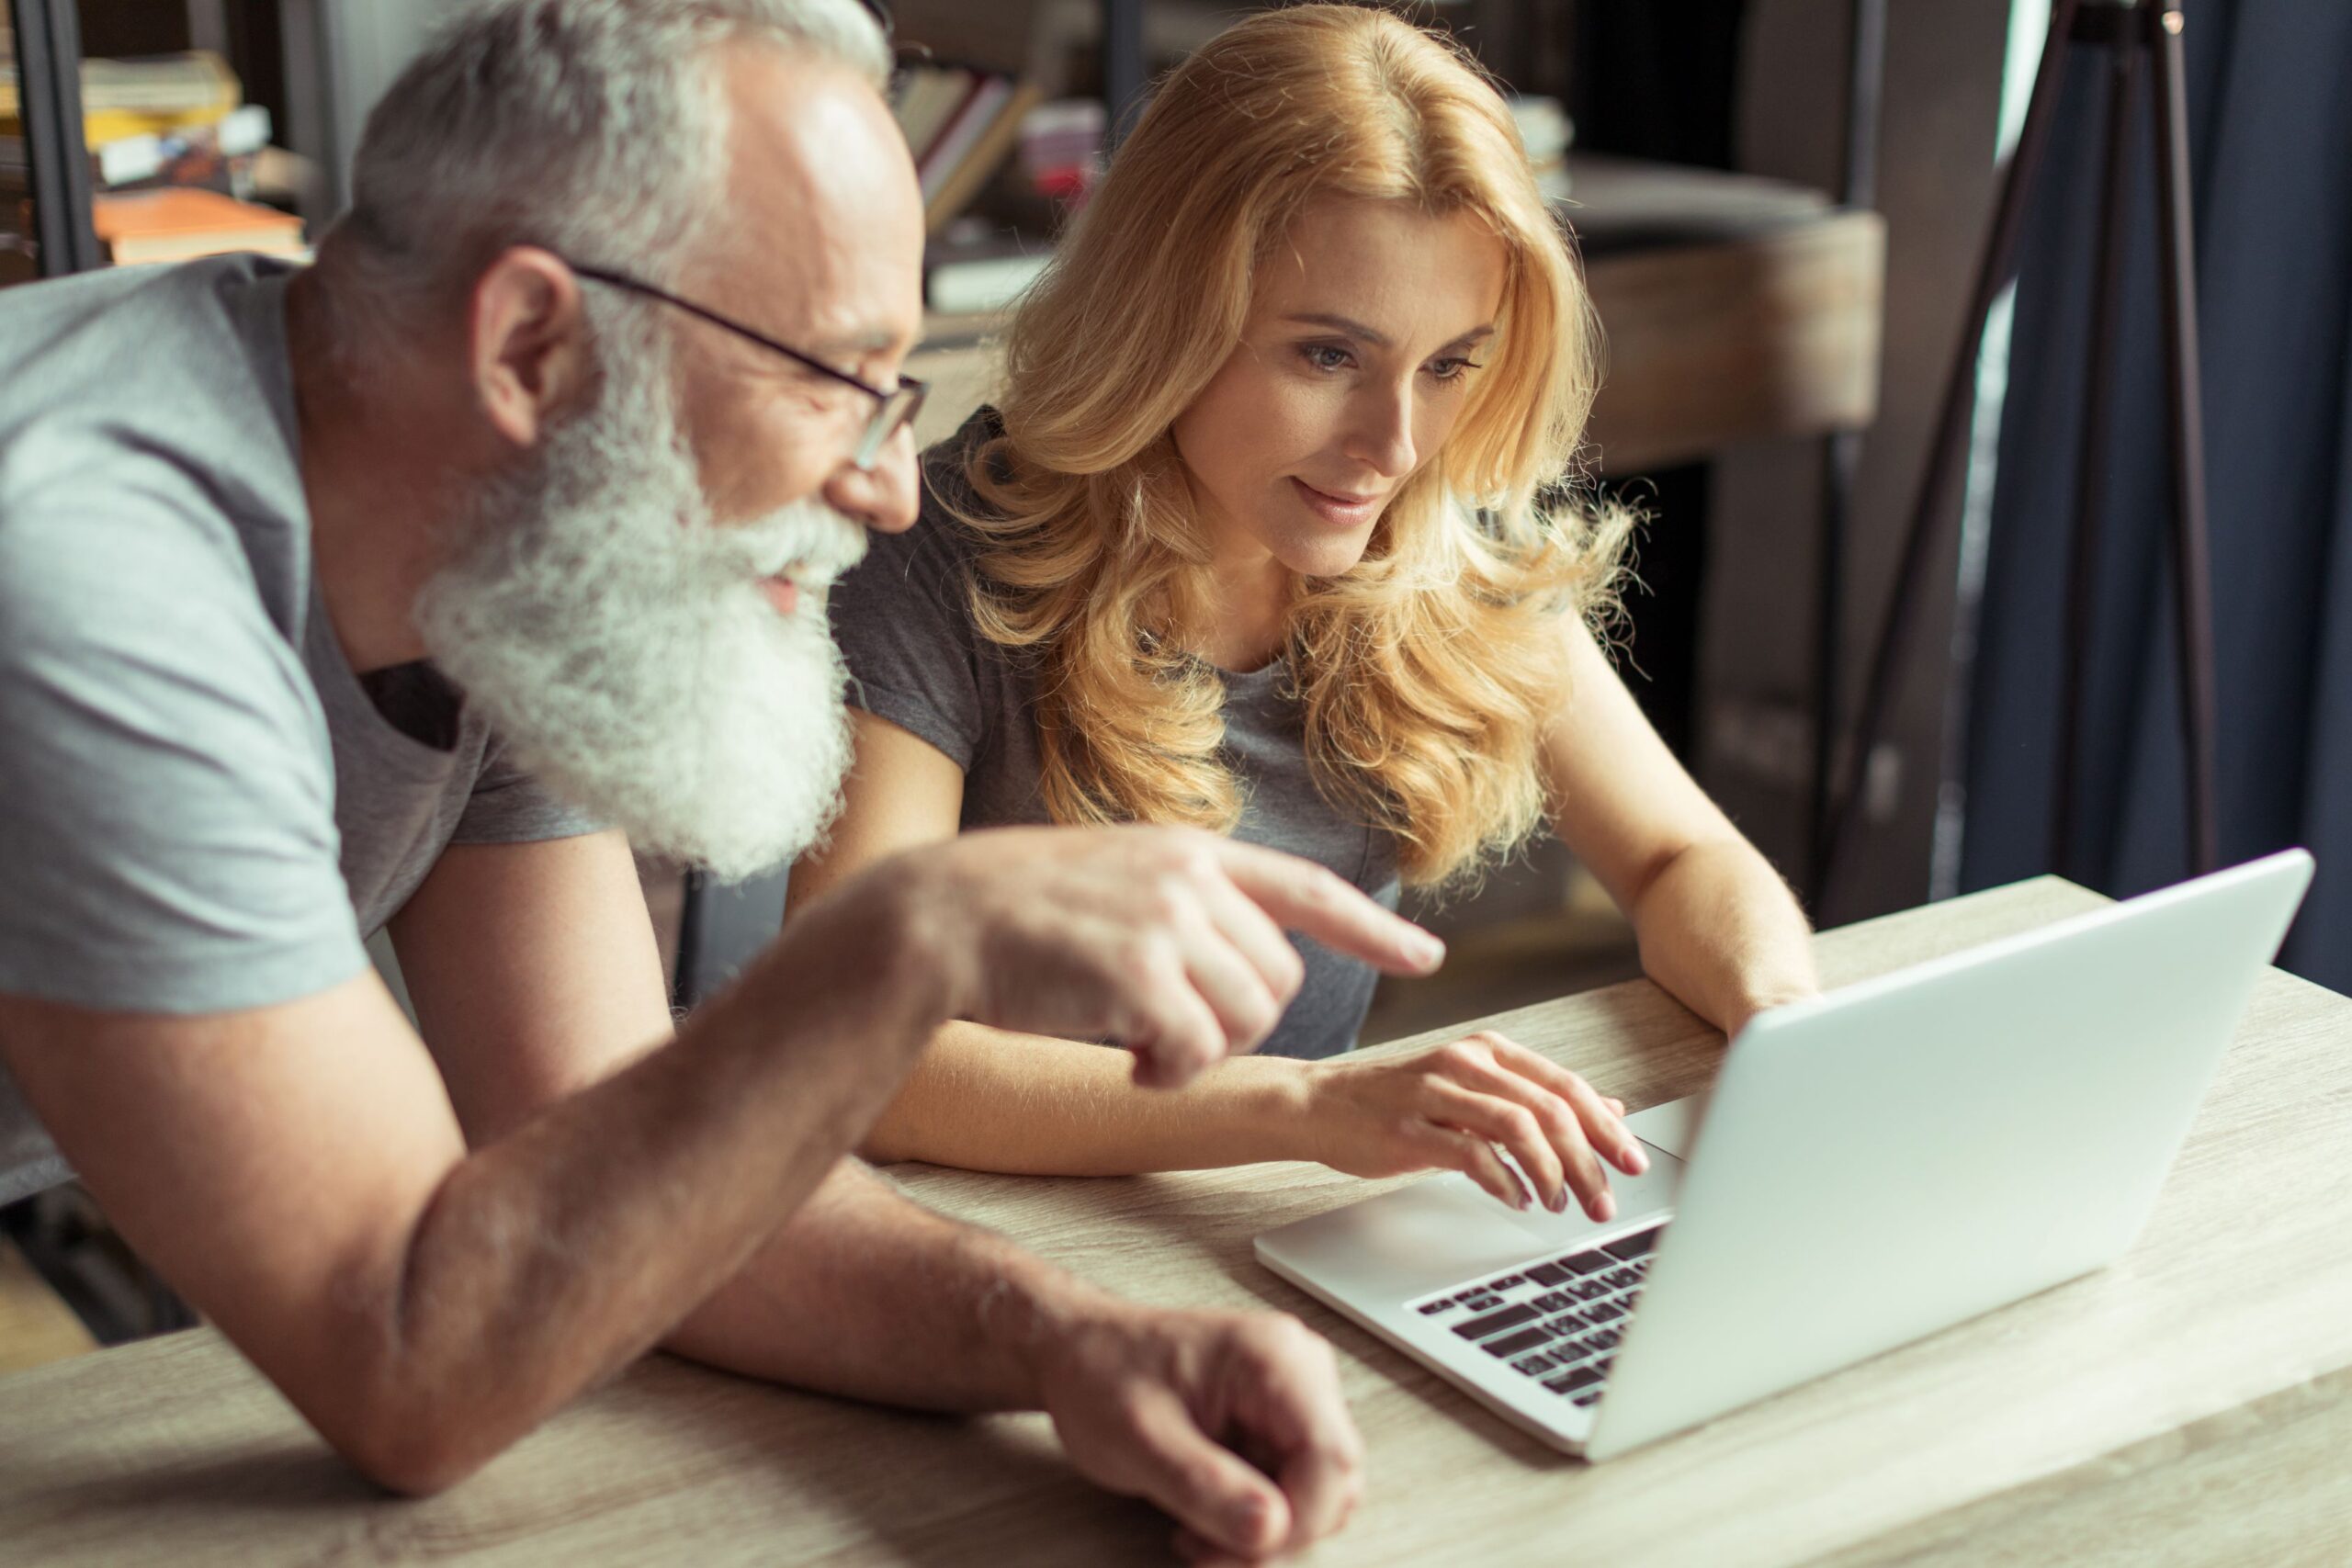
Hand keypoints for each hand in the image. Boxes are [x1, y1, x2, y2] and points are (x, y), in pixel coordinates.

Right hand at [881, 825, 1444, 1088]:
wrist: (940, 917)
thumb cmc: (1015, 913)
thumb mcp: (1115, 876)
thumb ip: (1182, 901)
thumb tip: (1241, 955)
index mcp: (1192, 852)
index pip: (1307, 890)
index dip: (1371, 931)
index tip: (1425, 958)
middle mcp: (1192, 879)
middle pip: (1280, 983)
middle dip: (1239, 1024)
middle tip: (1171, 1031)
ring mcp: (1168, 922)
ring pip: (1248, 1021)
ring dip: (1202, 1052)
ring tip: (1141, 1043)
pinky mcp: (1139, 974)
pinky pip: (1197, 1052)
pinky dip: (1169, 1073)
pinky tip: (1126, 1061)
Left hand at [1037, 1300, 1362, 1563]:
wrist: (1078, 1354)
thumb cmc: (1101, 1375)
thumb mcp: (1141, 1440)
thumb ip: (1206, 1486)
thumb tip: (1271, 1528)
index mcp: (1273, 1358)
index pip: (1331, 1457)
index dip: (1300, 1520)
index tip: (1245, 1549)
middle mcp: (1298, 1371)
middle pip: (1333, 1482)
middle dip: (1277, 1534)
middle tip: (1208, 1552)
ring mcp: (1293, 1396)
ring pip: (1318, 1494)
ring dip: (1264, 1532)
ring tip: (1198, 1532)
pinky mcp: (1278, 1422)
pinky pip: (1293, 1488)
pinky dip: (1253, 1518)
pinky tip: (1205, 1515)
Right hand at [1297, 1031, 1646, 1218]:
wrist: (1319, 1104)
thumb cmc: (1398, 1102)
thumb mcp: (1474, 1092)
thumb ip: (1536, 1100)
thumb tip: (1609, 1111)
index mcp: (1489, 1051)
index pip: (1565, 1086)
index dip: (1606, 1128)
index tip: (1633, 1163)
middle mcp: (1467, 1062)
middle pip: (1550, 1108)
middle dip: (1587, 1160)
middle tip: (1604, 1200)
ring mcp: (1436, 1092)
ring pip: (1518, 1127)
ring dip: (1550, 1173)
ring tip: (1560, 1204)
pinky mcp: (1410, 1126)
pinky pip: (1471, 1154)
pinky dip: (1503, 1181)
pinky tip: (1515, 1199)